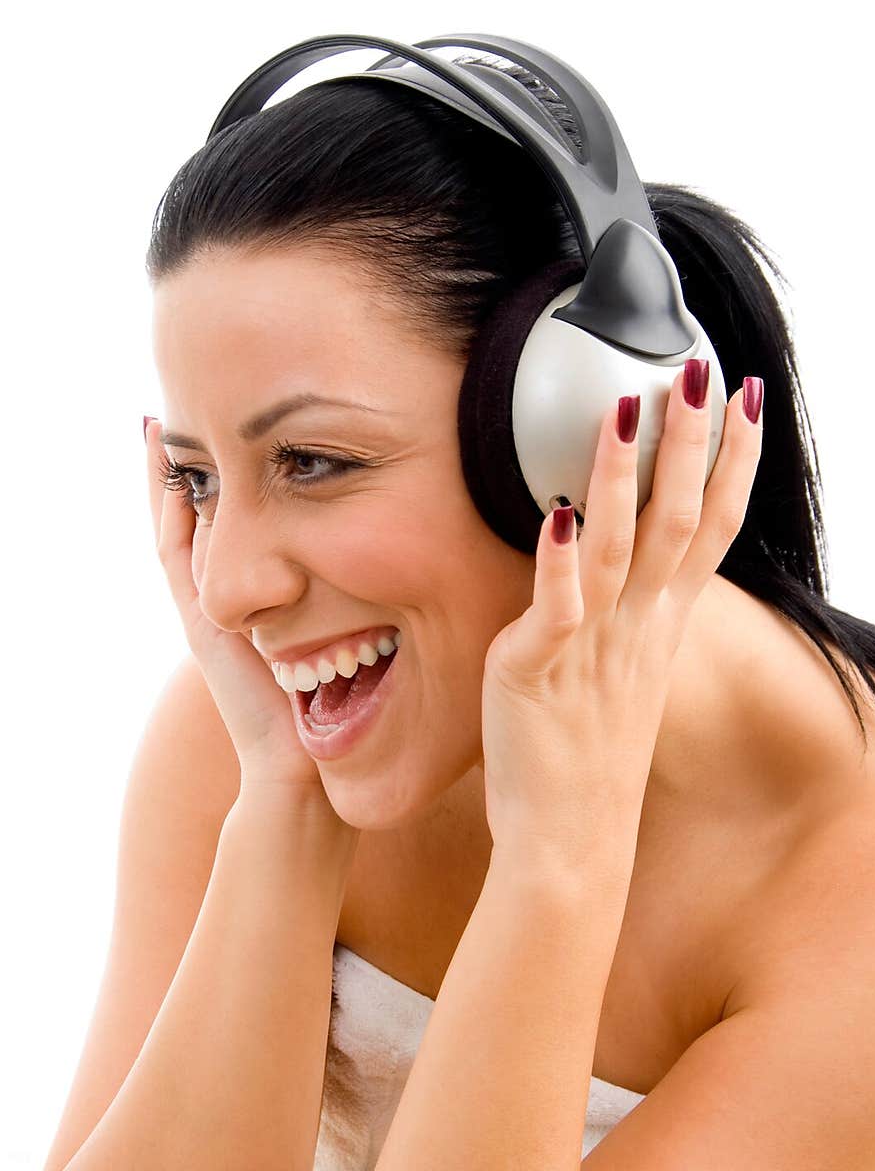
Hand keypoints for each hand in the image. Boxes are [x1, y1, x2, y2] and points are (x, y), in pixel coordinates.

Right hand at [143, 417, 358, 847]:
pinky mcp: (199, 623)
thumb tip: (415, 555)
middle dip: (202, 464)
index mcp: (269, 601)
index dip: (242, 475)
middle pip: (208, 516)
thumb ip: (371, 602)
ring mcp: (207, 609)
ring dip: (174, 475)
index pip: (247, 522)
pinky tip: (164, 466)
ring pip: (183, 527)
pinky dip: (166, 510)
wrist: (299, 769)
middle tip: (189, 401)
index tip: (253, 423)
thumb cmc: (341, 713)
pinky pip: (175, 554)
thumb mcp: (361, 637)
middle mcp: (230, 600)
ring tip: (165, 417)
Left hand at [479, 367, 762, 854]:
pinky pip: (556, 610)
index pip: (709, 529)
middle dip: (692, 444)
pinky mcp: (536, 671)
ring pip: (618, 549)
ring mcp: (591, 648)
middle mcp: (636, 629)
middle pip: (676, 522)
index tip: (744, 400)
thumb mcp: (625, 673)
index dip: (730, 463)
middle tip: (703, 371)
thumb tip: (618, 566)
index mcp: (659, 627)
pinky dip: (559, 564)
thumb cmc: (589, 758)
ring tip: (630, 409)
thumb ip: (628, 614)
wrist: (571, 842)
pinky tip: (558, 513)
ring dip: (624, 477)